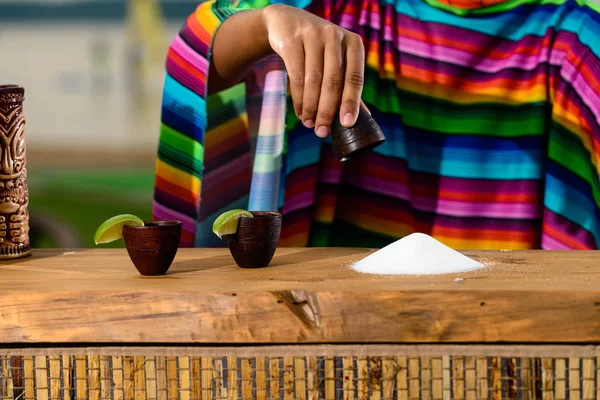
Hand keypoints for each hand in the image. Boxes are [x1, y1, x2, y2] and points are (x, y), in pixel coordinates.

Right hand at [262, 4, 364, 137]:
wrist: (286, 22)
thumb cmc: (318, 48)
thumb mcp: (336, 61)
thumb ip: (348, 86)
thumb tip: (363, 118)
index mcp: (353, 43)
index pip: (355, 77)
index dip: (351, 102)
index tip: (347, 124)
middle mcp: (335, 36)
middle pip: (332, 82)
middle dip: (326, 111)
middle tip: (321, 132)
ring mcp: (312, 35)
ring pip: (313, 81)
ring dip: (311, 107)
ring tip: (309, 124)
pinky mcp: (292, 40)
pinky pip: (296, 76)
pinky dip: (298, 98)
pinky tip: (300, 111)